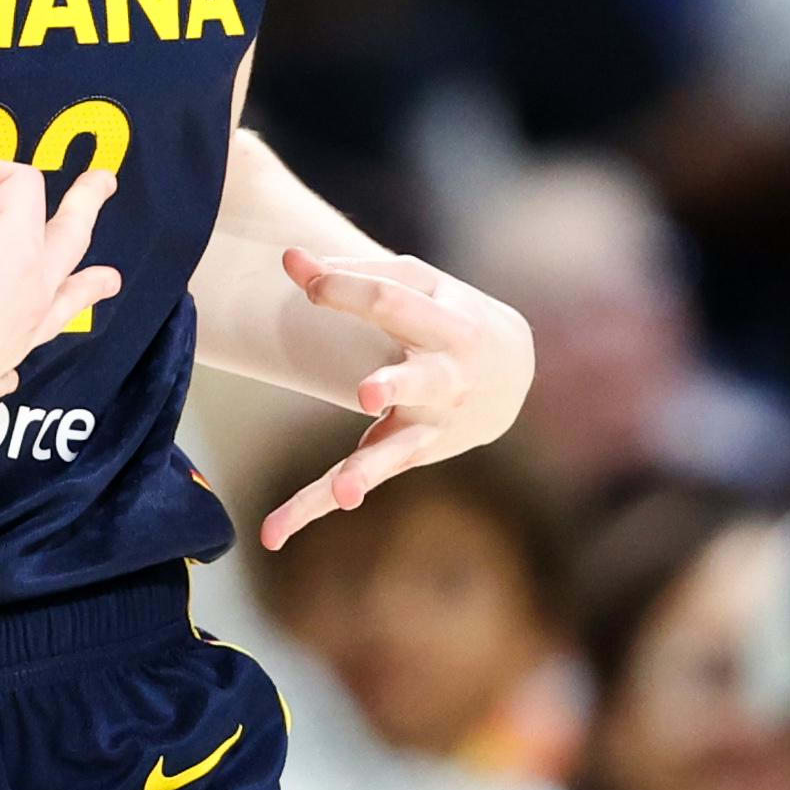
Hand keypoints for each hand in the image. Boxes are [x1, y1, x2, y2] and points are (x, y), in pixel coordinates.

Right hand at [0, 146, 118, 455]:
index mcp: (17, 250)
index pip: (18, 185)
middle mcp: (33, 290)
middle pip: (71, 235)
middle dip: (86, 203)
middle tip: (103, 181)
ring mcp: (23, 333)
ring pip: (66, 300)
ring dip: (87, 284)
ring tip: (110, 279)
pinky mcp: (1, 365)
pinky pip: (28, 346)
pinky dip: (30, 338)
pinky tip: (23, 349)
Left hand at [256, 248, 533, 550]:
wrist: (513, 372)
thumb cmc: (450, 314)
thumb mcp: (422, 283)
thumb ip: (358, 273)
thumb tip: (291, 259)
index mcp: (449, 323)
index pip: (392, 302)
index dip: (345, 288)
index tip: (301, 274)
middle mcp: (446, 377)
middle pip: (419, 380)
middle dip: (394, 386)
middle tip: (367, 394)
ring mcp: (431, 422)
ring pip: (397, 450)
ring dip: (366, 471)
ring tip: (344, 492)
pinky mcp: (411, 451)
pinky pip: (363, 478)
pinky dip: (317, 503)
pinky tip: (277, 530)